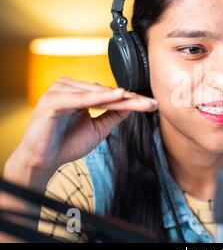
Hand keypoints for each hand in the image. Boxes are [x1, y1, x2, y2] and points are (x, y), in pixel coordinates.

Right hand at [6, 77, 157, 176]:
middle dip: (130, 99)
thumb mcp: (97, 129)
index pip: (109, 94)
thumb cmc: (66, 144)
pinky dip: (99, 97)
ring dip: (119, 98)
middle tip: (152, 103)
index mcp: (77, 92)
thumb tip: (132, 104)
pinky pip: (80, 98)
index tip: (152, 104)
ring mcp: (58, 91)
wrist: (42, 161)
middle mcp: (68, 87)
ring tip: (141, 102)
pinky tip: (117, 96)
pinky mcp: (52, 101)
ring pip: (97, 93)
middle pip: (106, 92)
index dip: (132, 100)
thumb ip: (113, 115)